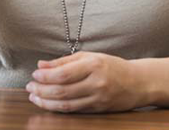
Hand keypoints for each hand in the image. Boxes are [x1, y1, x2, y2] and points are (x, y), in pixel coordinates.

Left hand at [26, 52, 150, 112]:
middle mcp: (97, 83)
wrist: (138, 83)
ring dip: (46, 102)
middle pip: (62, 91)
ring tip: (34, 97)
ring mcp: (98, 99)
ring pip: (66, 104)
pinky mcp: (99, 110)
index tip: (34, 75)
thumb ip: (64, 61)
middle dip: (42, 90)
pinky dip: (58, 108)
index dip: (45, 76)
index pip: (63, 73)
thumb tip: (41, 65)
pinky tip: (49, 103)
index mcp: (94, 65)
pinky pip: (74, 111)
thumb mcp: (90, 57)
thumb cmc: (112, 66)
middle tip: (29, 87)